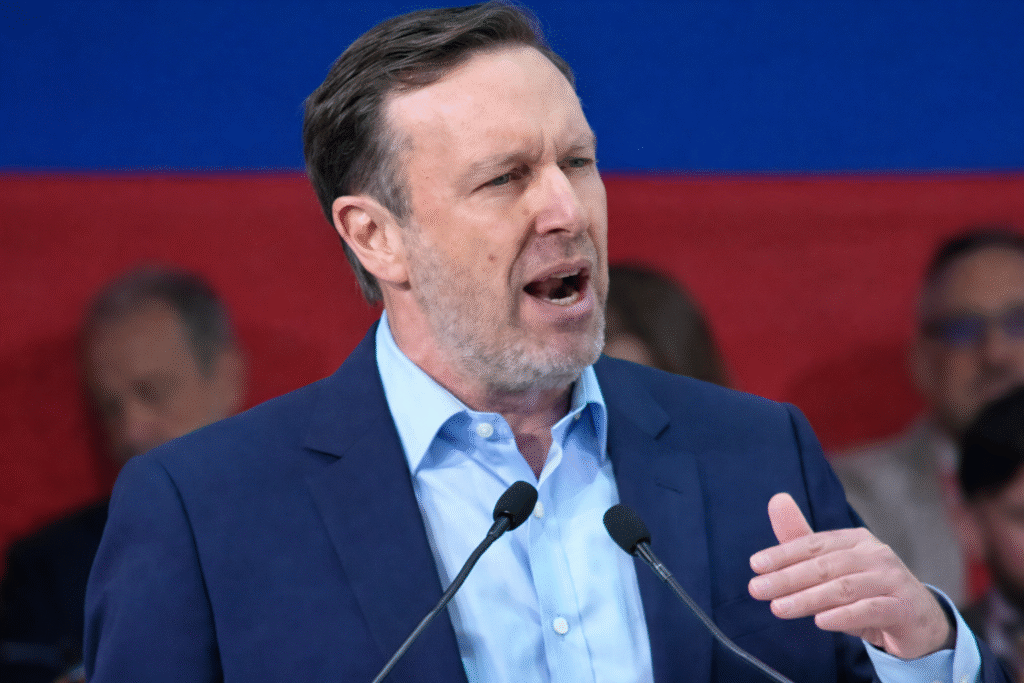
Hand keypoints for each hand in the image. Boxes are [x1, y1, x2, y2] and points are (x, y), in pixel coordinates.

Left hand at [747, 492, 954, 658]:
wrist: (918, 621)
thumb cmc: (868, 590)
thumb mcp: (834, 568)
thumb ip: (802, 540)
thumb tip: (776, 498)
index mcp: (855, 540)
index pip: (813, 544)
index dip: (783, 554)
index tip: (755, 565)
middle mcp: (875, 554)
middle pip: (824, 565)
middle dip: (787, 578)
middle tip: (757, 589)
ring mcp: (892, 580)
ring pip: (844, 587)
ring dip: (808, 599)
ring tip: (779, 608)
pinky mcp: (904, 608)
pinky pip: (870, 610)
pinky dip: (843, 616)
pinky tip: (820, 622)